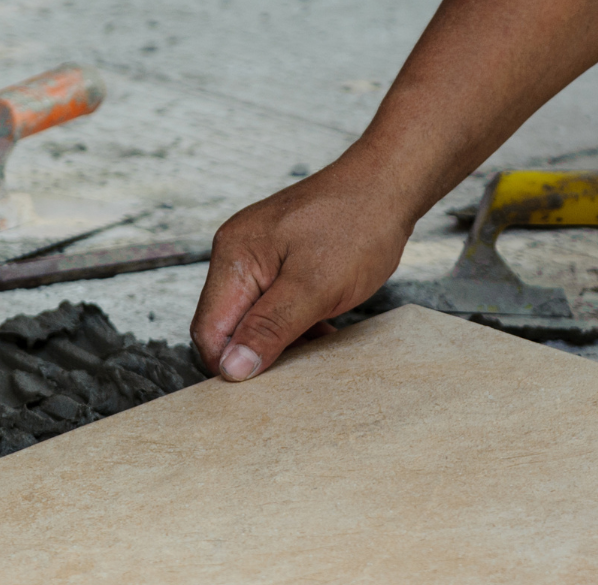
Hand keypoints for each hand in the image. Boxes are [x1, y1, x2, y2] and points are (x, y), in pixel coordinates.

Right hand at [191, 163, 416, 380]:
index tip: (266, 385)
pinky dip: (291, 325)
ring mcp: (256, 257)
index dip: (231, 364)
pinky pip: (270, 306)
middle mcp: (236, 255)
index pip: (209, 330)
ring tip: (314, 344)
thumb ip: (270, 329)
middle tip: (296, 367)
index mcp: (234, 257)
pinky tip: (319, 330)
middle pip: (225, 327)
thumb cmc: (357, 225)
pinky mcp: (277, 261)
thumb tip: (232, 369)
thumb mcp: (315, 287)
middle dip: (255, 353)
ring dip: (277, 341)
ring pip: (250, 320)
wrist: (388, 185)